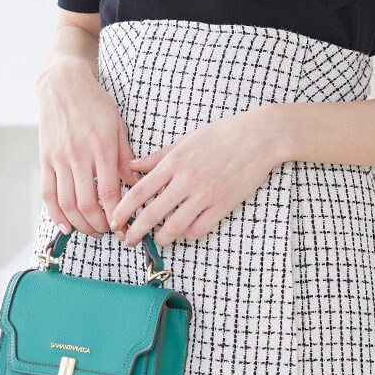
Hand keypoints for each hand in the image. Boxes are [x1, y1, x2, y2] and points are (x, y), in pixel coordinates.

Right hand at [36, 62, 143, 236]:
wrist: (63, 84)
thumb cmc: (95, 104)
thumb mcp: (118, 126)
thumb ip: (126, 157)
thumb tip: (136, 184)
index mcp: (102, 148)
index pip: (110, 193)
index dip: (117, 216)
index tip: (124, 226)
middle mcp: (79, 156)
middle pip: (87, 204)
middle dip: (100, 225)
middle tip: (108, 232)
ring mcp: (59, 159)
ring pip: (67, 204)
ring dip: (80, 224)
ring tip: (91, 231)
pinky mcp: (45, 159)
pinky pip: (48, 194)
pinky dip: (55, 214)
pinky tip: (65, 226)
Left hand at [107, 105, 283, 248]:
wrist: (259, 137)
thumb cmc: (222, 134)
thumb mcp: (186, 139)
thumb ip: (158, 157)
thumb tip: (133, 167)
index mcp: (174, 162)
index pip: (139, 191)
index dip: (123, 210)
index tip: (115, 220)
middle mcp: (187, 180)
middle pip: (152, 214)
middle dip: (135, 232)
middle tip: (127, 240)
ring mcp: (206, 195)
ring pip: (174, 227)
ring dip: (160, 238)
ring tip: (156, 239)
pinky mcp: (223, 205)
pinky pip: (199, 229)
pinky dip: (188, 234)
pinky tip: (184, 231)